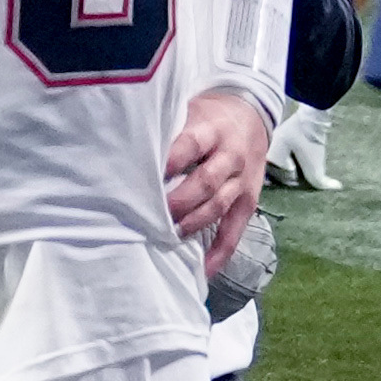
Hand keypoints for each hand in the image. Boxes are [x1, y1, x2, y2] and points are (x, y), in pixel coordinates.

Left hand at [163, 89, 271, 261]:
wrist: (251, 114)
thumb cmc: (208, 117)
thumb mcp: (188, 111)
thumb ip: (168, 134)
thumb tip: (129, 157)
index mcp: (211, 129)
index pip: (190, 146)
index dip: (170, 163)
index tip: (146, 178)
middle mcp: (230, 155)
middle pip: (205, 182)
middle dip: (178, 202)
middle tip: (152, 216)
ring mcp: (242, 180)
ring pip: (218, 206)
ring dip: (193, 224)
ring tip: (170, 237)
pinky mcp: (249, 200)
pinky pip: (236, 230)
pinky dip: (220, 252)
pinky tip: (204, 269)